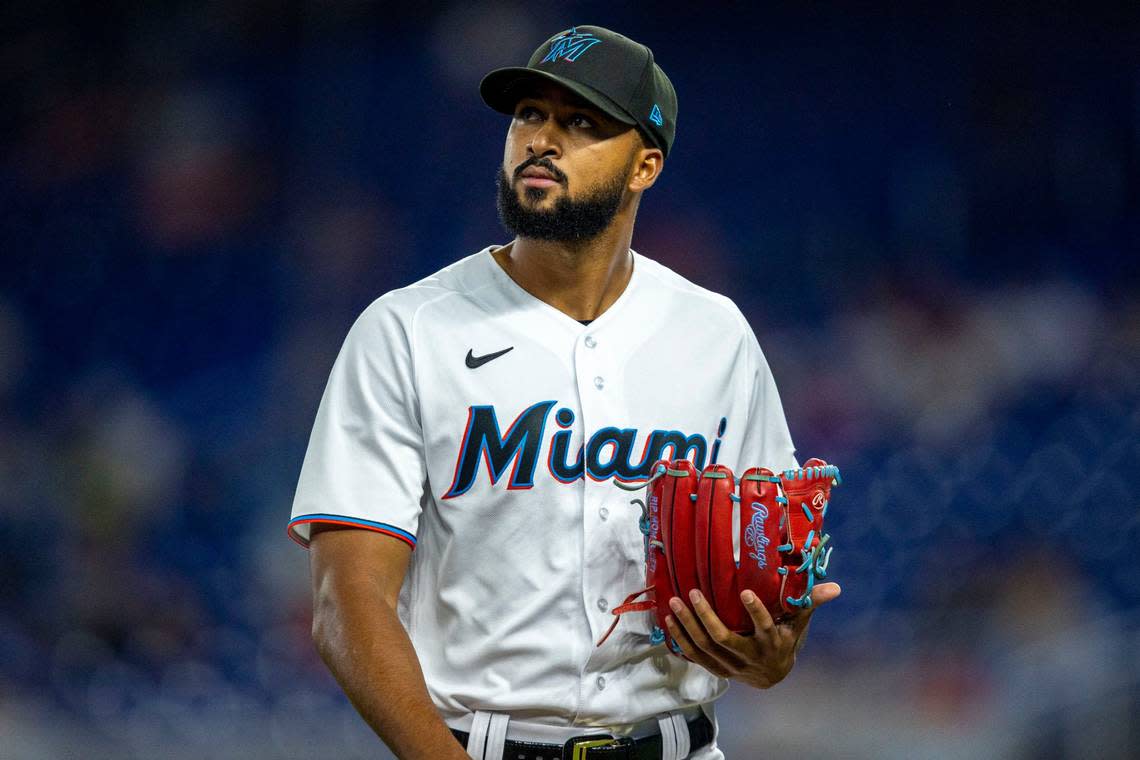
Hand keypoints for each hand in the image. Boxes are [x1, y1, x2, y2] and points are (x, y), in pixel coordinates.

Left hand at [665, 582, 840, 688]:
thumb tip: (835, 587)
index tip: (744, 592)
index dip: (754, 612)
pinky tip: (669, 622)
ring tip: (674, 603)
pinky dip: (680, 640)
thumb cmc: (785, 640)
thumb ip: (810, 603)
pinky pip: (694, 656)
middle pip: (723, 638)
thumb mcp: (798, 623)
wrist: (772, 676)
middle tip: (692, 593)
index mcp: (770, 643)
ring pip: (704, 647)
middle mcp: (749, 657)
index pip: (763, 628)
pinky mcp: (716, 669)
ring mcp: (730, 666)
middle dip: (705, 616)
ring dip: (687, 625)